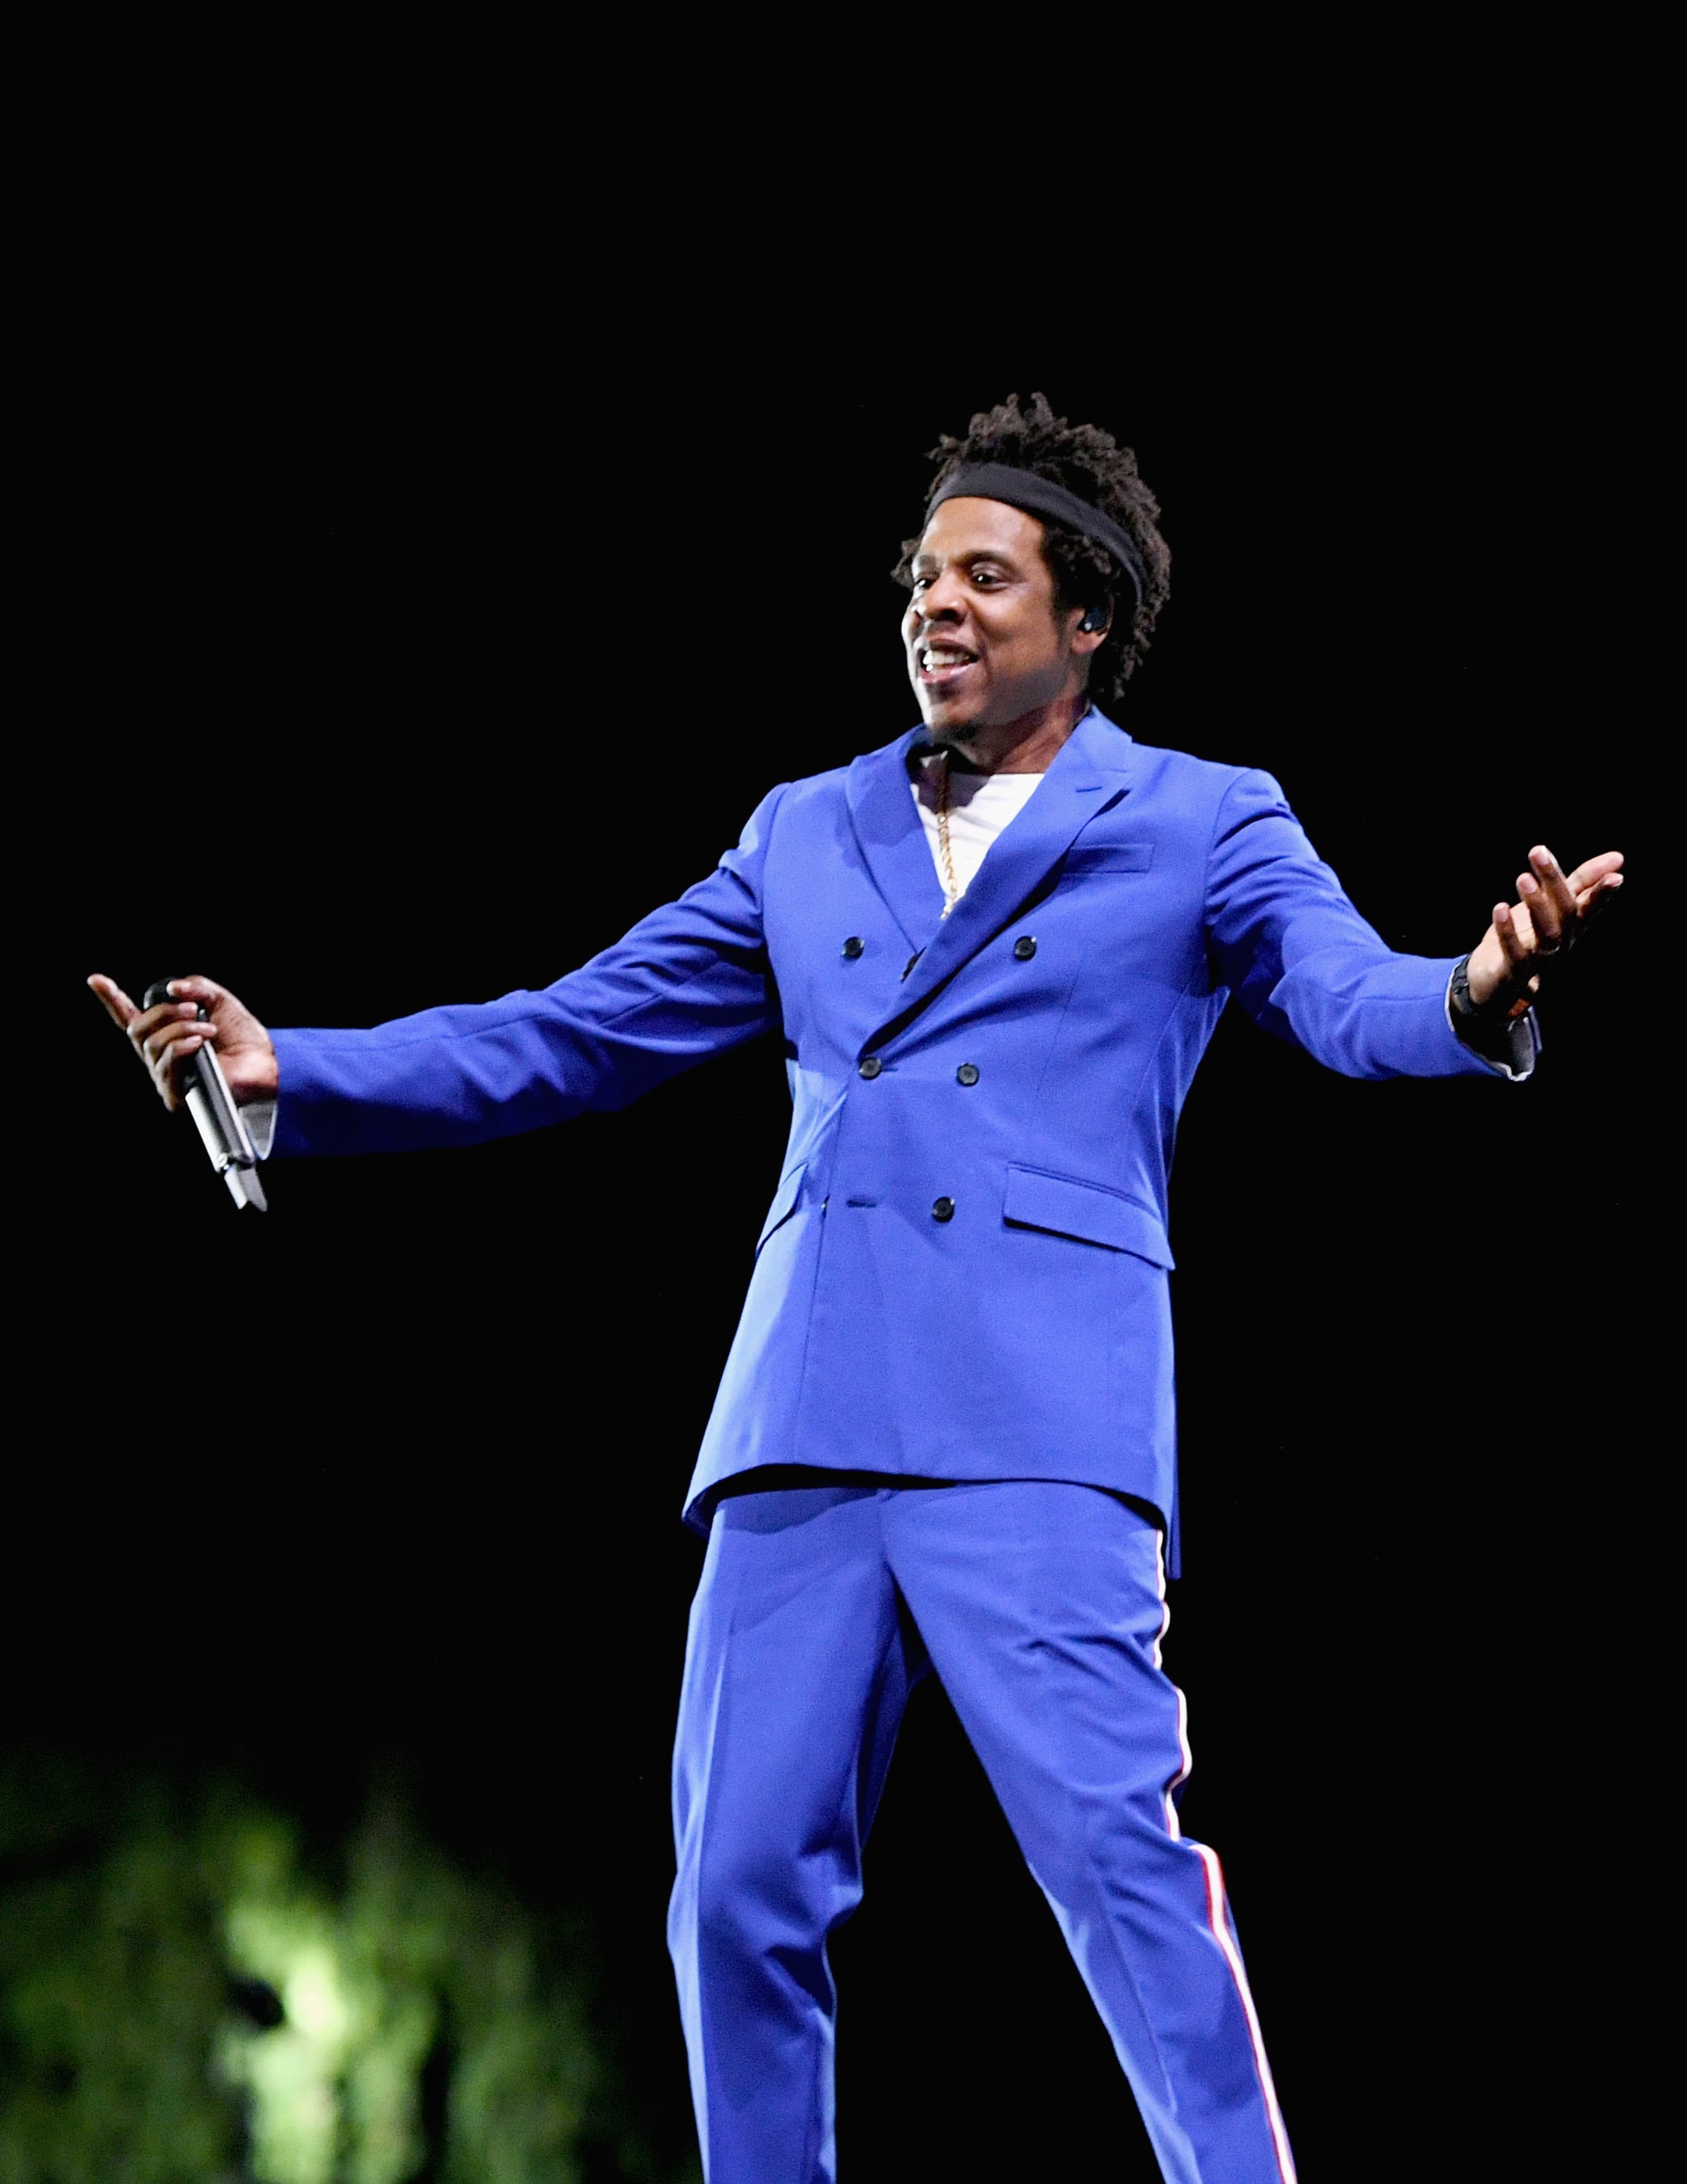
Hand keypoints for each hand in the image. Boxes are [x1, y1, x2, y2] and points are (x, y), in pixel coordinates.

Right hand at [88, 973, 278, 1113]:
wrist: (265, 1064)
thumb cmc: (244, 1038)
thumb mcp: (219, 1001)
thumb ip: (195, 987)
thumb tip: (174, 989)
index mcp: (164, 1033)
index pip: (129, 1016)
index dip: (111, 999)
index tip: (95, 980)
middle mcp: (159, 1056)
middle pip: (137, 1029)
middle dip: (164, 1013)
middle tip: (193, 1009)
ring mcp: (165, 1075)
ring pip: (152, 1045)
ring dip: (181, 1030)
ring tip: (208, 1030)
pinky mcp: (176, 1092)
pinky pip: (166, 1063)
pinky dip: (182, 1047)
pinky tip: (200, 1043)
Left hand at [1464, 847, 1624, 1012]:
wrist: (1493, 982)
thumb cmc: (1526, 937)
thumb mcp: (1551, 904)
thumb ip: (1580, 882)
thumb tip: (1617, 858)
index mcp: (1570, 926)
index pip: (1590, 906)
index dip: (1602, 892)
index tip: (1616, 873)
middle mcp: (1561, 944)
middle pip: (1566, 913)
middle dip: (1555, 882)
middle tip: (1538, 852)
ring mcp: (1540, 961)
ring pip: (1548, 935)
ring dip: (1537, 905)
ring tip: (1523, 878)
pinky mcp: (1515, 974)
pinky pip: (1515, 954)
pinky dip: (1508, 931)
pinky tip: (1500, 908)